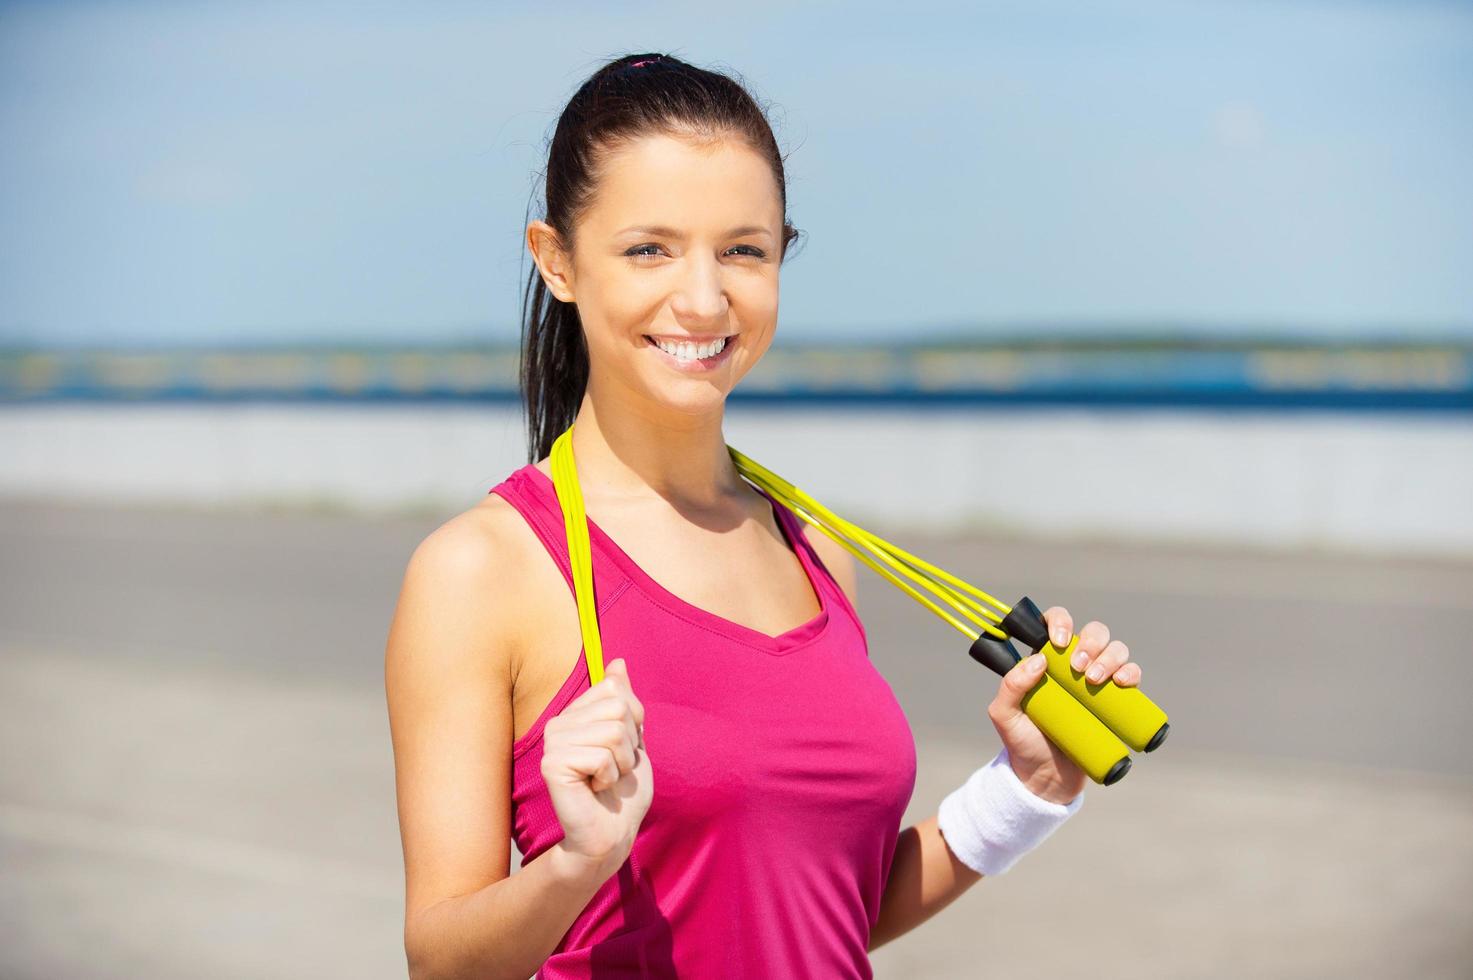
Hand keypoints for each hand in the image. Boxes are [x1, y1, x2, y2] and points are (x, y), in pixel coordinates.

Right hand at [541, 658, 652, 882]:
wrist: (612, 834)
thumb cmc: (622, 791)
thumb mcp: (632, 739)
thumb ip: (624, 701)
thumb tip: (617, 662)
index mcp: (576, 714)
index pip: (615, 690)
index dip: (632, 722)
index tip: (622, 749)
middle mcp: (559, 723)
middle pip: (617, 709)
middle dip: (629, 744)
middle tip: (614, 769)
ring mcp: (553, 742)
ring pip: (612, 731)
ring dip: (621, 762)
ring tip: (605, 779)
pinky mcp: (552, 764)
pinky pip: (601, 755)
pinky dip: (609, 776)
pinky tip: (595, 788)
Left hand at [986, 606, 1141, 804]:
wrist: (1047, 779)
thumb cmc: (1023, 742)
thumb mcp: (1004, 715)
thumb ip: (1010, 686)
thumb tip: (1038, 660)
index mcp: (1047, 660)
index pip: (1055, 624)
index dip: (1060, 621)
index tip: (1058, 641)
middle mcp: (1074, 665)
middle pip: (1093, 632)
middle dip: (1090, 642)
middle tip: (1079, 668)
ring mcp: (1097, 681)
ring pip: (1115, 649)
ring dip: (1110, 656)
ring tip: (1094, 680)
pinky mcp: (1116, 701)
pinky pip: (1131, 675)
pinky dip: (1131, 672)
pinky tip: (1123, 682)